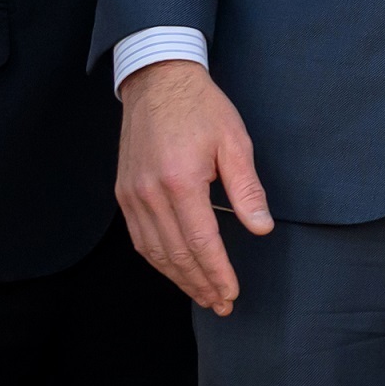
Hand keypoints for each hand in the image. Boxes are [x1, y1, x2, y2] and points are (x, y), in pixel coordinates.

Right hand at [117, 59, 271, 313]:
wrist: (158, 81)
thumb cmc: (202, 109)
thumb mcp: (235, 142)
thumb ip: (246, 188)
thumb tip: (261, 228)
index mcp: (180, 181)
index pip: (201, 242)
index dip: (217, 272)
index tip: (231, 293)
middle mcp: (150, 194)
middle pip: (175, 254)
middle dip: (200, 284)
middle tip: (221, 304)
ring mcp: (132, 195)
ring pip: (154, 251)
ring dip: (178, 278)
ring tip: (203, 295)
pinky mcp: (123, 193)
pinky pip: (140, 238)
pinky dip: (158, 260)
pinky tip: (176, 269)